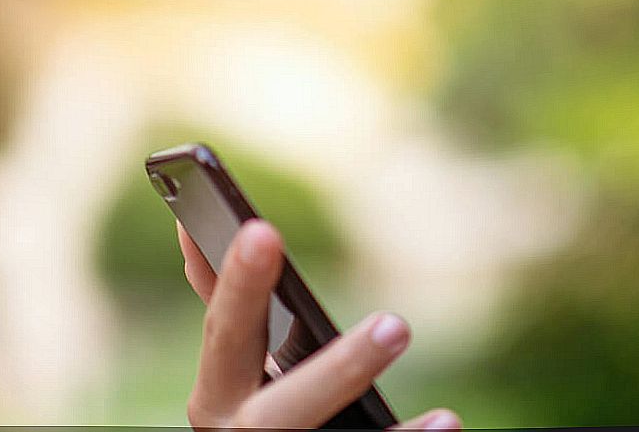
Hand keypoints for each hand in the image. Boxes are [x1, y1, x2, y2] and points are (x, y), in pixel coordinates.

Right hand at [176, 219, 461, 430]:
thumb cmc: (256, 408)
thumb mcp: (235, 365)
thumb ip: (228, 305)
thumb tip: (192, 226)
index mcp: (217, 395)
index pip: (226, 332)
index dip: (239, 284)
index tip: (263, 230)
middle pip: (283, 407)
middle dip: (338, 368)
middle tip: (397, 324)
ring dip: (370, 397)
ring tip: (415, 352)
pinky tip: (447, 419)